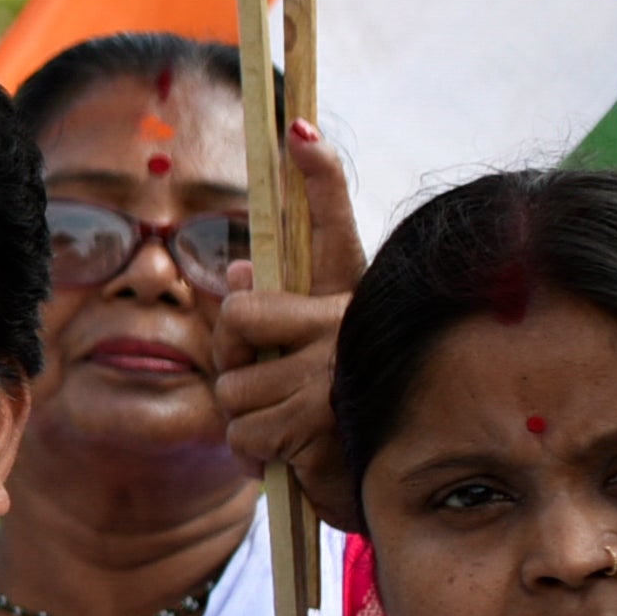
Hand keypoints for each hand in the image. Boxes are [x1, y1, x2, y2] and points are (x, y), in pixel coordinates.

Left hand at [216, 124, 364, 529]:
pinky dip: (255, 454)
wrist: (385, 488)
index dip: (319, 174)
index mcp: (347, 301)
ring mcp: (333, 376)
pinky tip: (292, 454)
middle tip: (261, 377)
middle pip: (235, 317)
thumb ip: (274, 312)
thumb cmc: (348, 415)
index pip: (334, 224)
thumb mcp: (313, 357)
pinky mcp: (320, 428)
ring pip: (231, 386)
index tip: (299, 127)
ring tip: (290, 425)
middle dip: (231, 356)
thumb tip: (238, 274)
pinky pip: (243, 435)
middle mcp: (345, 327)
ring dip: (246, 417)